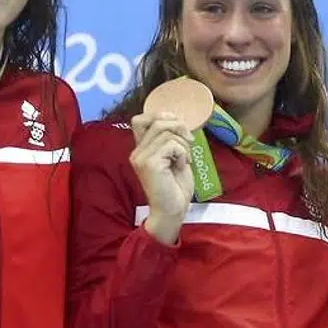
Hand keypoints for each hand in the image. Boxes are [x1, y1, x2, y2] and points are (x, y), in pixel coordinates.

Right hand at [129, 111, 194, 245]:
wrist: (173, 211)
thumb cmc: (176, 188)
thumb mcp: (174, 157)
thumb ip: (171, 140)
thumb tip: (178, 121)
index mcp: (141, 149)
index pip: (141, 119)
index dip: (161, 116)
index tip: (178, 128)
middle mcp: (137, 152)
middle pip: (157, 121)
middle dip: (179, 127)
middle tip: (190, 142)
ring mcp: (141, 157)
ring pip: (166, 132)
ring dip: (183, 144)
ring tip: (184, 159)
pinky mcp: (149, 163)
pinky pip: (171, 144)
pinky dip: (182, 153)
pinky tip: (181, 166)